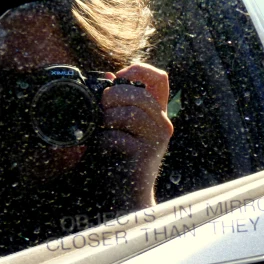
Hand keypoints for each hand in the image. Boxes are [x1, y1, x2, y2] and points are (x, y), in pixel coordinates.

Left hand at [100, 63, 173, 206]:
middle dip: (113, 97)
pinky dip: (104, 141)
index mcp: (156, 111)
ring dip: (107, 119)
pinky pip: (120, 137)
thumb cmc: (118, 157)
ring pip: (131, 113)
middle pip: (140, 93)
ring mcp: (157, 139)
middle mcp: (162, 122)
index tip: (117, 78)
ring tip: (101, 130)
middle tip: (101, 110)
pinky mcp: (146, 155)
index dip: (139, 70)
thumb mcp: (117, 124)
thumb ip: (115, 102)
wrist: (126, 193)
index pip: (160, 78)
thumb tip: (106, 76)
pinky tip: (103, 148)